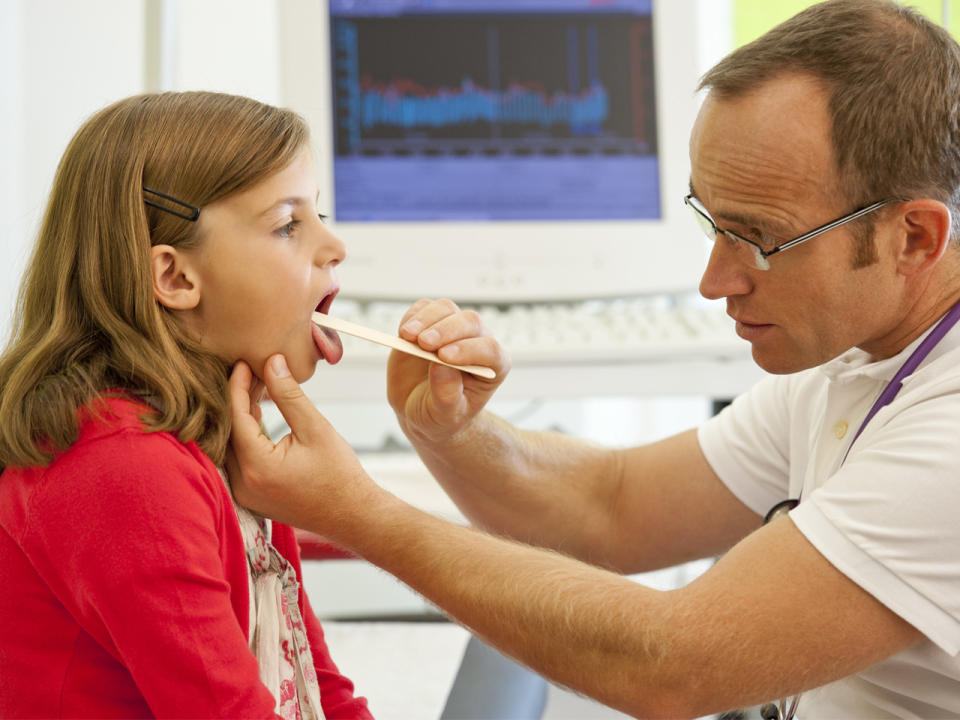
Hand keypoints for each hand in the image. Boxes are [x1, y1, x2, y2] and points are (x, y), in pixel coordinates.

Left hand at [227, 354, 376, 534]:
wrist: (352, 514)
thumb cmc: (340, 474)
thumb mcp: (316, 428)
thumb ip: (289, 395)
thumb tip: (273, 363)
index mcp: (257, 466)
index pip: (236, 417)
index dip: (237, 386)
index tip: (242, 363)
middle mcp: (243, 483)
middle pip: (229, 430)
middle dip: (238, 398)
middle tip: (250, 371)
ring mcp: (245, 493)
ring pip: (231, 444)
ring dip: (240, 416)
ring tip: (255, 388)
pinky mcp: (251, 496)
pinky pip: (239, 459)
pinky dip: (245, 435)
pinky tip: (257, 414)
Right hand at [389, 299, 510, 443]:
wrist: (420, 410)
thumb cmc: (440, 416)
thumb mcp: (444, 416)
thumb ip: (446, 394)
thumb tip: (440, 365)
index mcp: (493, 366)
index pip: (489, 349)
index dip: (468, 350)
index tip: (443, 357)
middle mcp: (477, 342)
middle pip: (470, 322)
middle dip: (446, 330)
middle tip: (424, 343)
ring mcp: (453, 330)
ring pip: (446, 309)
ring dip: (426, 319)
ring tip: (407, 336)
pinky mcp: (430, 323)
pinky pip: (424, 308)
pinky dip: (412, 316)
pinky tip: (404, 333)